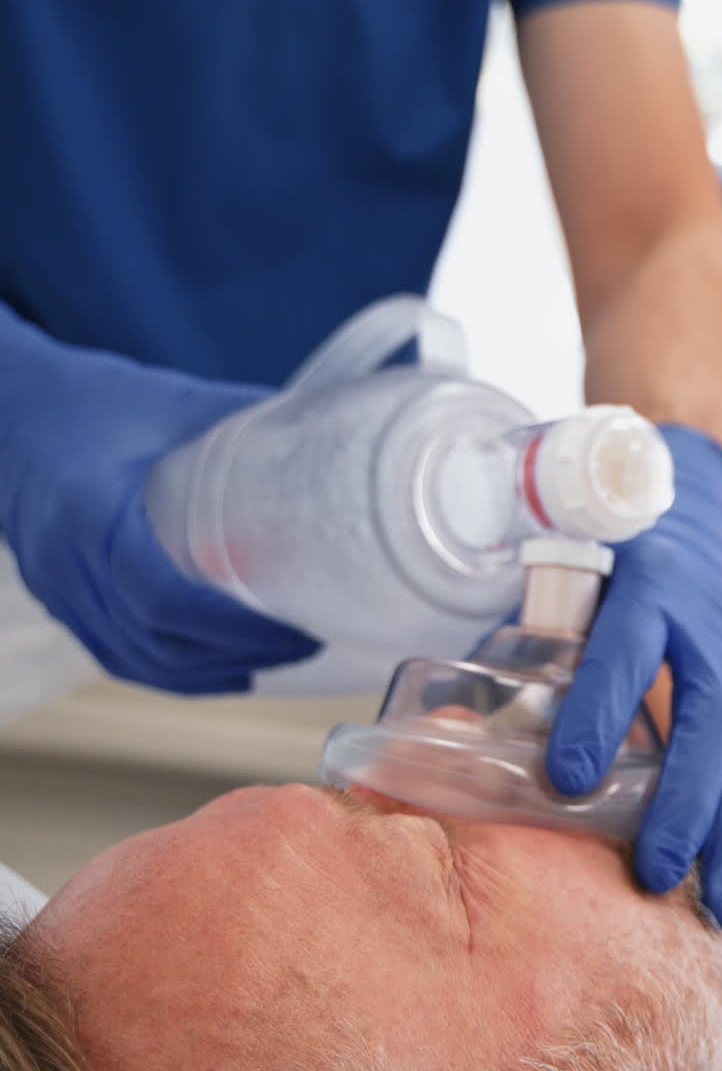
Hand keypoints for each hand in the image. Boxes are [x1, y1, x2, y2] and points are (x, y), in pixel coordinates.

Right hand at [0, 308, 318, 692]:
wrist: (13, 406)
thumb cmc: (98, 400)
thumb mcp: (178, 404)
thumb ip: (252, 424)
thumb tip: (339, 442)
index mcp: (94, 513)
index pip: (163, 597)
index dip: (234, 625)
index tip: (293, 624)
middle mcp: (69, 564)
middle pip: (157, 640)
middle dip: (237, 653)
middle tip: (305, 641)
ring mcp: (58, 588)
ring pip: (137, 658)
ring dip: (210, 670)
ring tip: (277, 656)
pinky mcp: (59, 598)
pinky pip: (118, 653)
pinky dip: (173, 669)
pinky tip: (222, 667)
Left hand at [546, 424, 721, 925]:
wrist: (700, 517)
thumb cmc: (613, 549)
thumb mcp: (573, 564)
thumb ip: (534, 632)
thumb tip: (456, 726)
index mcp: (647, 581)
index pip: (624, 649)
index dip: (600, 712)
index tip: (569, 780)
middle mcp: (703, 621)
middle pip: (709, 716)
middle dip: (685, 800)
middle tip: (653, 874)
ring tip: (714, 911)